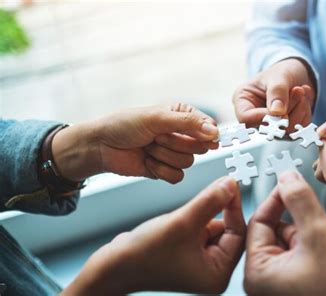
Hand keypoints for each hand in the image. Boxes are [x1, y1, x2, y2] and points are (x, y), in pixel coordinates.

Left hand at [51, 103, 218, 182]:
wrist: (101, 146)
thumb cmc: (124, 125)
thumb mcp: (156, 118)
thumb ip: (188, 124)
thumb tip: (214, 132)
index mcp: (182, 115)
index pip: (208, 127)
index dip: (205, 134)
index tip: (199, 137)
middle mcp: (181, 134)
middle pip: (200, 147)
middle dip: (176, 144)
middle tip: (157, 137)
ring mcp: (174, 153)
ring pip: (188, 163)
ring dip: (164, 156)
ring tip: (148, 148)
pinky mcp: (166, 170)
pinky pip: (177, 177)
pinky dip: (160, 170)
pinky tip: (147, 161)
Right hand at [62, 177, 245, 294]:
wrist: (112, 265)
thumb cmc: (143, 255)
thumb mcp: (182, 222)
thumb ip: (210, 201)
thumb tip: (230, 185)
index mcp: (218, 274)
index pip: (239, 235)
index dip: (235, 208)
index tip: (231, 186)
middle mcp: (212, 270)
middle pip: (228, 230)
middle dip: (216, 211)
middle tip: (213, 189)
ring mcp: (200, 262)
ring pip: (213, 226)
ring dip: (201, 214)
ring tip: (183, 217)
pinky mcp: (189, 252)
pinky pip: (200, 228)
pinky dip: (193, 218)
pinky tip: (177, 221)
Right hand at [233, 58, 314, 131]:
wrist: (297, 74)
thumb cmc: (282, 71)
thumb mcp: (279, 76)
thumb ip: (277, 92)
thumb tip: (278, 112)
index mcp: (243, 101)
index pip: (246, 118)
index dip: (264, 117)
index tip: (281, 107)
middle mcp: (254, 116)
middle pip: (266, 128)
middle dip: (287, 111)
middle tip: (298, 90)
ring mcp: (270, 125)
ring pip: (284, 130)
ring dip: (298, 111)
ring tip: (301, 91)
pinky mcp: (286, 128)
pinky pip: (297, 129)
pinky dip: (304, 114)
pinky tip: (304, 100)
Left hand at [244, 171, 325, 295]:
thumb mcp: (320, 236)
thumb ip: (301, 201)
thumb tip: (286, 176)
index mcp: (257, 274)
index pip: (258, 223)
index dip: (276, 200)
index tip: (291, 183)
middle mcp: (264, 282)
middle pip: (273, 232)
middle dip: (297, 222)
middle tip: (318, 224)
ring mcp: (280, 285)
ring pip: (288, 241)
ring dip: (308, 235)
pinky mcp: (296, 286)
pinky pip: (299, 254)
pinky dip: (314, 247)